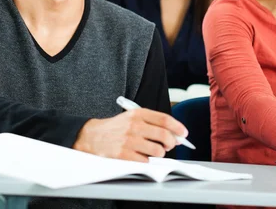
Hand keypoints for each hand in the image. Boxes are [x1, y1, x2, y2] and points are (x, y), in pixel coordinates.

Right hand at [73, 108, 187, 161]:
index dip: (178, 127)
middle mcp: (134, 126)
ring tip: (152, 151)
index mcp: (138, 114)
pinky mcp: (124, 155)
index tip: (183, 133)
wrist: (92, 136)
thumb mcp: (131, 118)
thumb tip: (175, 133)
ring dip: (159, 153)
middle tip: (170, 145)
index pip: (164, 119)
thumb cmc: (116, 128)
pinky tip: (139, 156)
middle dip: (171, 143)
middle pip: (164, 136)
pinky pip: (145, 161)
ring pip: (157, 150)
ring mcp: (129, 141)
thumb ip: (151, 122)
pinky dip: (146, 160)